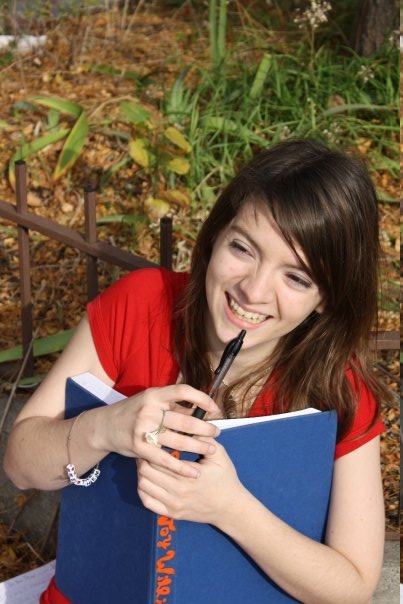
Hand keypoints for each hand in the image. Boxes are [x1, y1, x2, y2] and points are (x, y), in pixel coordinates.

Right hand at [100, 384, 220, 478]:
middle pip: (185, 420)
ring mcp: (143, 429)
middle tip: (217, 432)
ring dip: (199, 446)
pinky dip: (181, 467)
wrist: (105, 427)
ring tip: (211, 449)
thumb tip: (200, 410)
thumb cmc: (134, 412)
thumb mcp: (151, 402)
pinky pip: (165, 459)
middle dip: (205, 428)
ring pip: (178, 440)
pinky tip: (194, 472)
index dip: (201, 398)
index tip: (214, 408)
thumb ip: (173, 406)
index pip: (183, 391)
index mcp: (154, 394)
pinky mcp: (139, 448)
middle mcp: (149, 410)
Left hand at [136, 438, 244, 524]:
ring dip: (142, 472)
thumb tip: (189, 423)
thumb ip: (203, 439)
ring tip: (147, 462)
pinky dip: (143, 490)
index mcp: (189, 476)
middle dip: (144, 458)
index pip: (159, 459)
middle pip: (147, 472)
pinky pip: (147, 502)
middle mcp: (178, 493)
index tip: (153, 438)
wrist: (230, 508)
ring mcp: (173, 505)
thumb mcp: (219, 455)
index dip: (152, 447)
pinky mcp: (171, 514)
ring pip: (143, 486)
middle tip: (146, 448)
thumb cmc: (225, 478)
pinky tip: (148, 479)